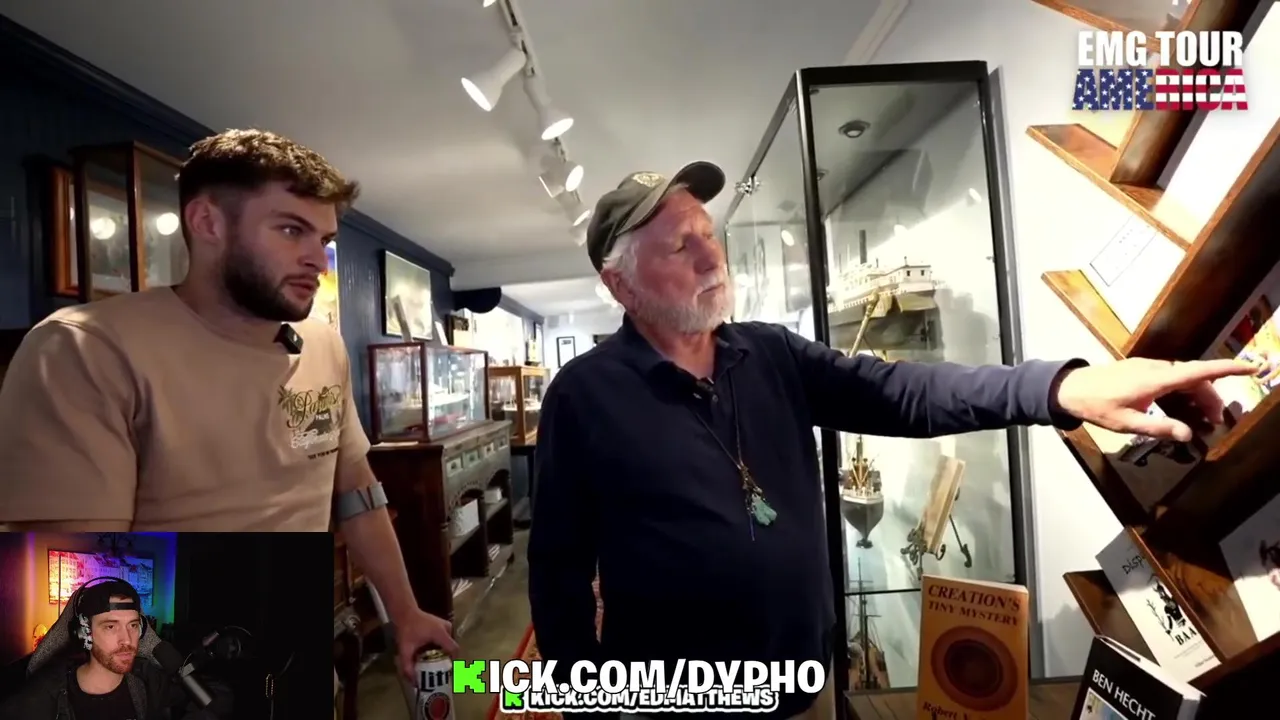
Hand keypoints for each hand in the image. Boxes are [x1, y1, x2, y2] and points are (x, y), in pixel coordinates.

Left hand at [394, 609, 459, 680]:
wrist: (405, 612)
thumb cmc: (406, 629)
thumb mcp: (405, 648)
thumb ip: (408, 665)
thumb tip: (414, 682)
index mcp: (440, 633)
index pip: (454, 649)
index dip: (453, 662)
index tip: (448, 672)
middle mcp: (446, 628)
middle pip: (451, 648)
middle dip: (446, 659)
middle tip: (439, 669)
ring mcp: (446, 625)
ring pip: (448, 644)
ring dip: (443, 653)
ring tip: (435, 662)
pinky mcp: (443, 624)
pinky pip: (445, 639)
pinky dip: (441, 647)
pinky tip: (432, 652)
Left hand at [1054, 358, 1257, 440]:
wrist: (1068, 388)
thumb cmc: (1096, 405)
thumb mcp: (1126, 423)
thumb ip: (1158, 428)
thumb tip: (1187, 434)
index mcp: (1156, 379)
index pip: (1199, 371)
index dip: (1227, 368)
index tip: (1251, 367)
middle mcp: (1155, 368)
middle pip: (1194, 377)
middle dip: (1211, 396)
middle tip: (1216, 420)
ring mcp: (1147, 367)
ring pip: (1182, 377)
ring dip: (1196, 395)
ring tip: (1202, 418)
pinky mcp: (1139, 369)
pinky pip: (1169, 377)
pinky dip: (1182, 391)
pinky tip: (1180, 407)